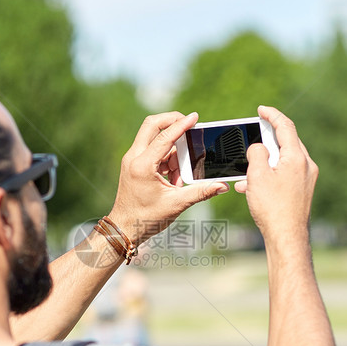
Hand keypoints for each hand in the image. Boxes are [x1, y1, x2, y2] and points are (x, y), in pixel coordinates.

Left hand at [108, 112, 228, 243]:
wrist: (124, 228)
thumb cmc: (145, 218)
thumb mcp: (176, 204)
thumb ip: (201, 192)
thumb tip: (222, 186)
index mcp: (142, 165)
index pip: (165, 137)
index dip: (181, 125)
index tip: (195, 117)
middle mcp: (133, 158)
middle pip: (152, 125)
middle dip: (171, 121)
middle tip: (189, 124)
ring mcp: (132, 159)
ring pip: (154, 139)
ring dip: (172, 149)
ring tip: (179, 176)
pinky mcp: (134, 164)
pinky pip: (153, 151)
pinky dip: (166, 158)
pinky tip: (173, 178)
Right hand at [234, 106, 317, 246]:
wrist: (287, 238)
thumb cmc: (272, 208)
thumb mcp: (257, 175)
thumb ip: (256, 153)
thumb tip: (259, 148)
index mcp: (297, 157)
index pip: (285, 127)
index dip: (272, 115)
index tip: (262, 109)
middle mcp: (306, 165)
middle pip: (286, 143)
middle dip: (267, 140)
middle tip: (254, 136)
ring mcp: (307, 179)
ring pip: (283, 160)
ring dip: (265, 163)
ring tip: (246, 174)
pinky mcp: (303, 191)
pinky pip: (285, 174)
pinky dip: (270, 175)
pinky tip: (253, 188)